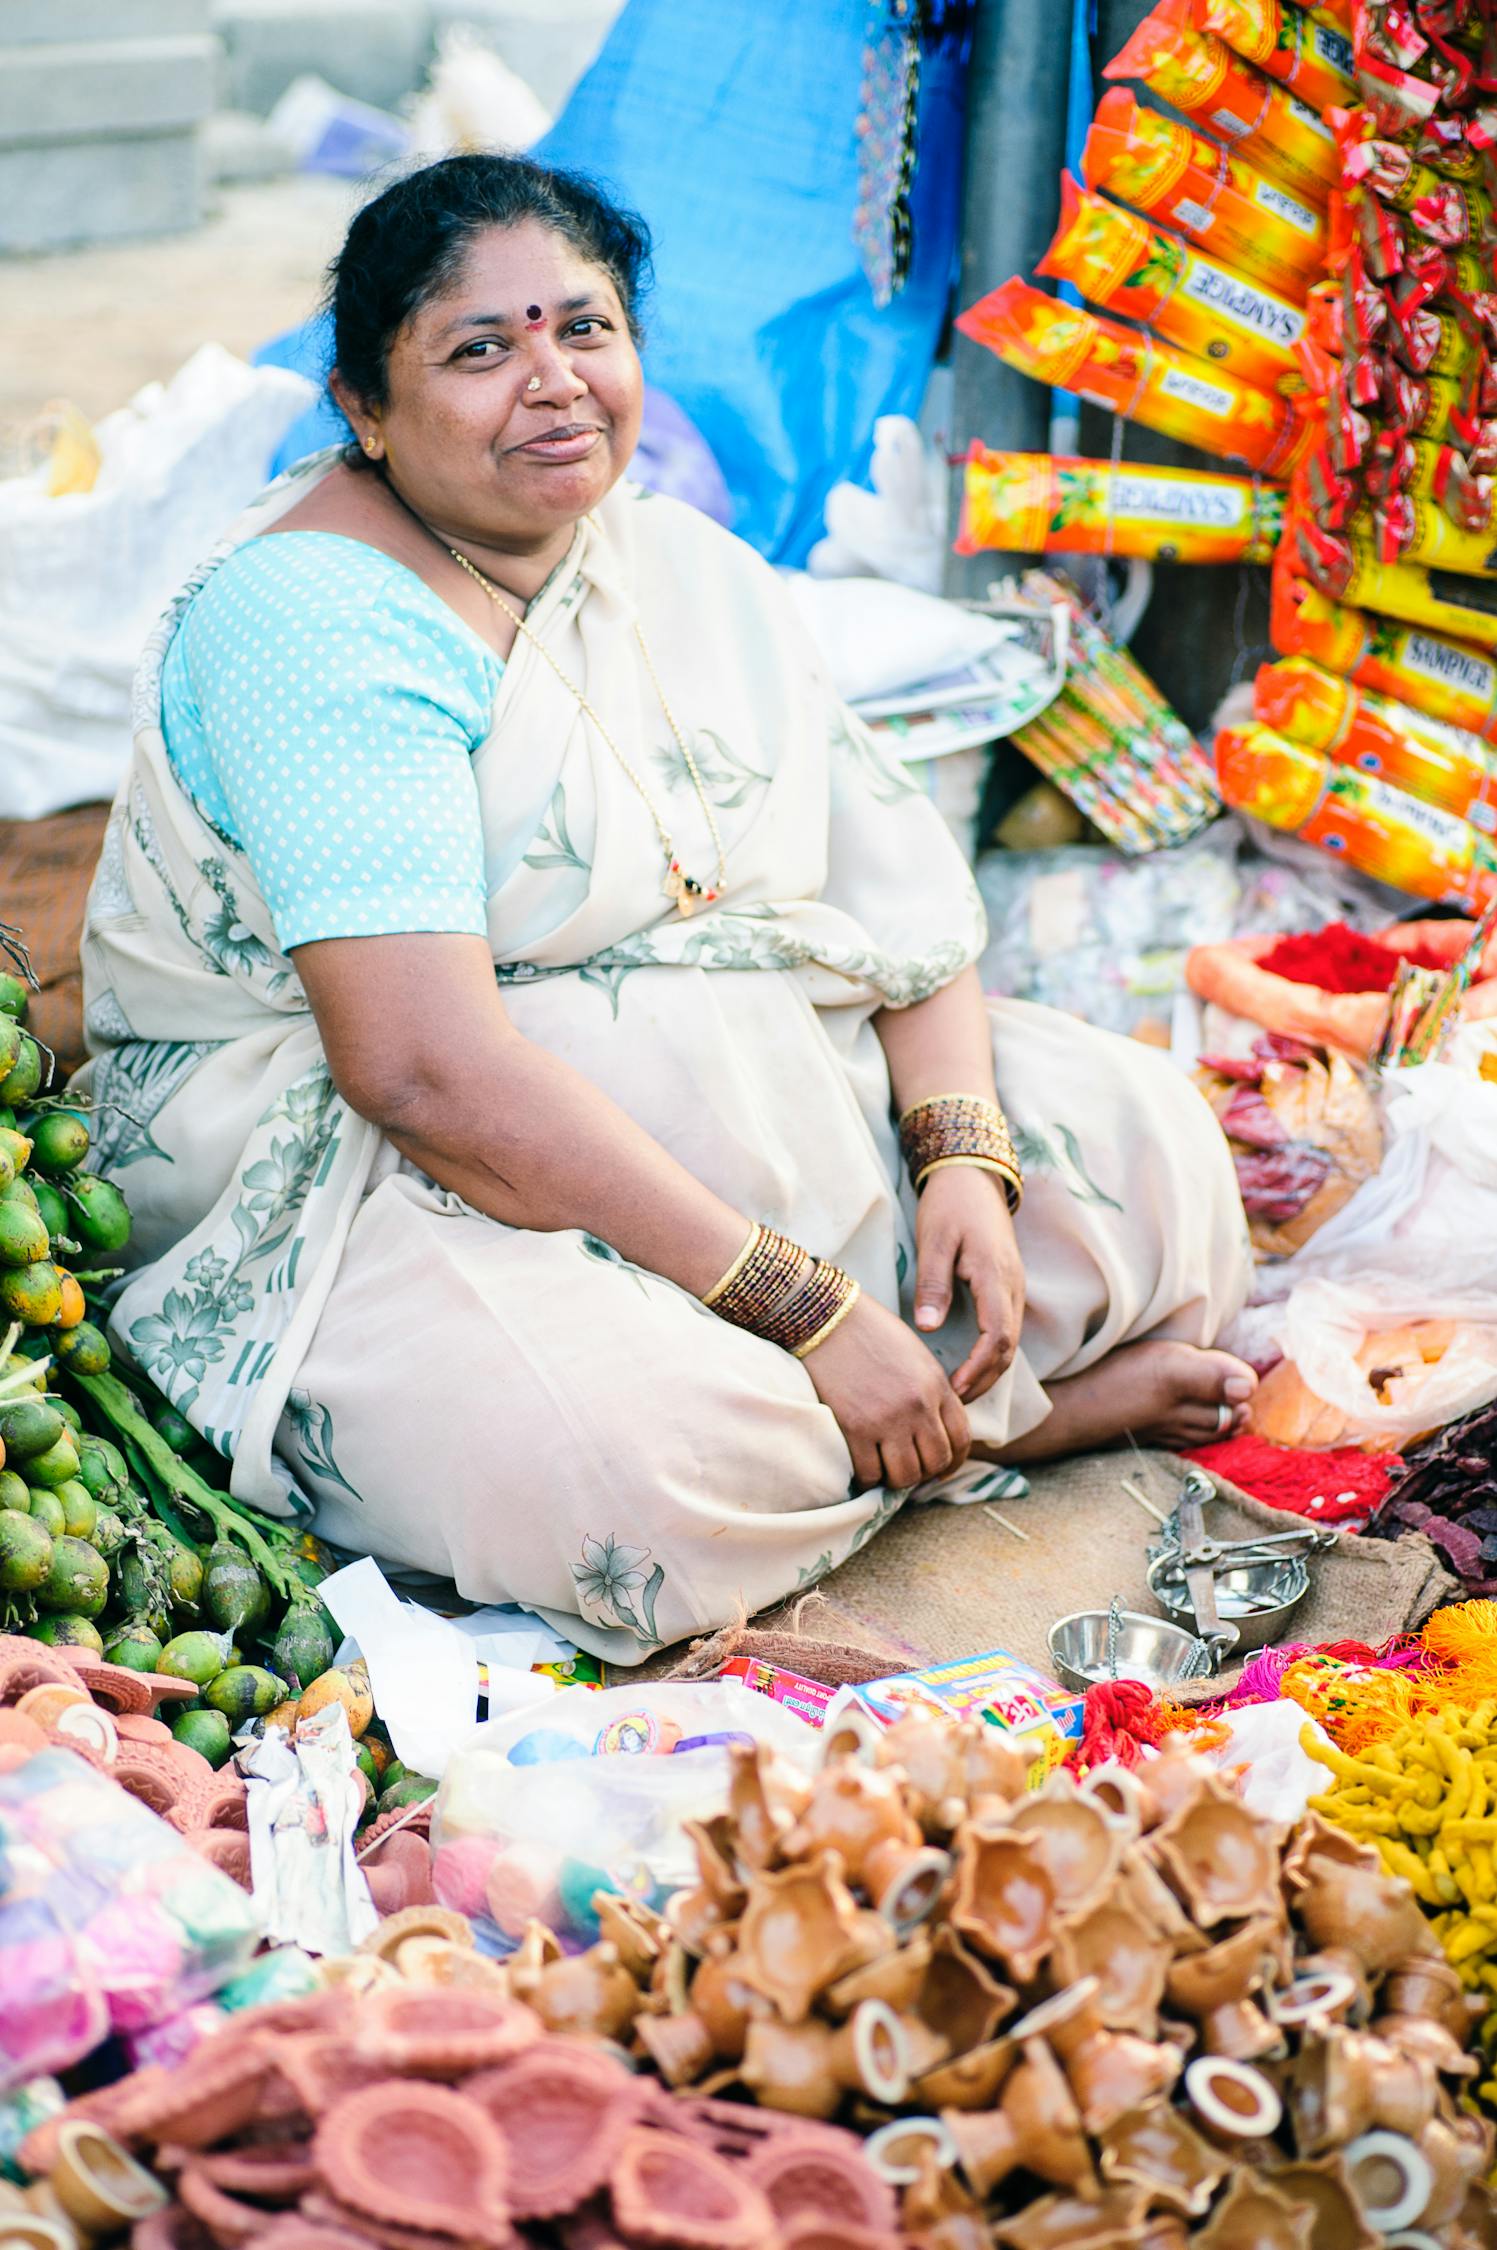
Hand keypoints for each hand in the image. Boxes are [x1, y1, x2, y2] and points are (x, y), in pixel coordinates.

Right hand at [801, 1290, 970, 1492]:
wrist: (828, 1319)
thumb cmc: (871, 1333)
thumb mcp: (917, 1357)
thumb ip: (933, 1393)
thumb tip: (936, 1432)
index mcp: (936, 1386)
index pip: (961, 1439)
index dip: (954, 1461)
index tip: (942, 1469)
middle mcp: (917, 1407)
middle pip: (935, 1462)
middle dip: (926, 1472)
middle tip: (910, 1469)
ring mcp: (886, 1420)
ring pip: (906, 1475)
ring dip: (898, 1479)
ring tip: (887, 1470)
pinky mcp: (854, 1429)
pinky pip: (870, 1474)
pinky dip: (869, 1478)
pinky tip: (865, 1467)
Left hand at [912, 1164, 1025, 1402]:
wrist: (973, 1175)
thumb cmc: (950, 1204)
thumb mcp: (934, 1240)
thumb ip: (933, 1284)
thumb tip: (928, 1327)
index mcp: (996, 1277)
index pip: (998, 1338)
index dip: (978, 1370)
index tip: (953, 1390)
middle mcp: (1013, 1287)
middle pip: (1009, 1349)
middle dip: (984, 1380)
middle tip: (953, 1404)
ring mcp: (1014, 1288)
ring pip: (1010, 1342)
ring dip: (989, 1372)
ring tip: (959, 1393)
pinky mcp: (1007, 1287)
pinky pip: (1006, 1330)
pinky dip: (992, 1355)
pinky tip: (970, 1366)